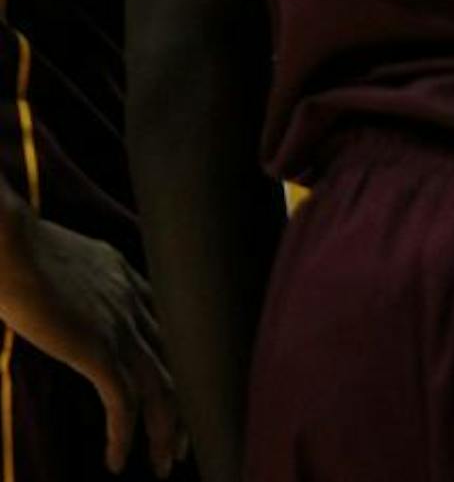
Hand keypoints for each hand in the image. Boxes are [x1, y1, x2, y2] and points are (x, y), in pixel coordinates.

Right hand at [0, 217, 184, 475]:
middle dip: (185, 408)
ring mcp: (120, 327)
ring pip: (162, 389)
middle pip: (179, 363)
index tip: (181, 394)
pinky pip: (123, 401)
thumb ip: (82, 286)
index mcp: (130, 281)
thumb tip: (71, 304)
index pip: (172, 330)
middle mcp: (136, 304)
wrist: (11, 244)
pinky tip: (116, 460)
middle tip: (183, 444)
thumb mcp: (67, 265)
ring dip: (166, 432)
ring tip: (163, 464)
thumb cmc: (22, 251)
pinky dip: (123, 434)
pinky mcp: (97, 348)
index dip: (180, 366)